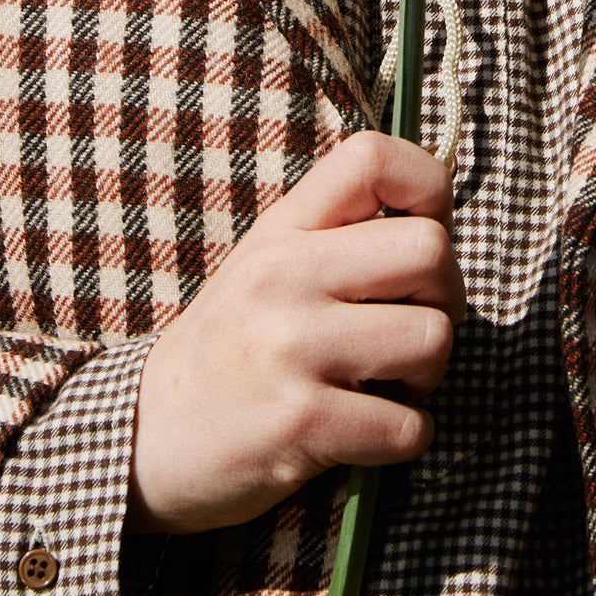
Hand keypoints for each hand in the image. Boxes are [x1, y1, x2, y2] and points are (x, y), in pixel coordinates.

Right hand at [128, 130, 464, 533]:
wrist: (149, 435)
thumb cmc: (233, 344)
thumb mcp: (269, 262)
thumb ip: (339, 233)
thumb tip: (440, 226)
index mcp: (284, 228)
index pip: (373, 158)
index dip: (428, 186)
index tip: (427, 231)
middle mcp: (285, 275)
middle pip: (430, 251)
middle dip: (446, 298)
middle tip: (414, 326)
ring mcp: (290, 347)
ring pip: (432, 338)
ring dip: (428, 374)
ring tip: (387, 383)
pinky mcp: (300, 424)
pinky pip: (409, 426)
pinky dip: (407, 436)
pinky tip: (369, 433)